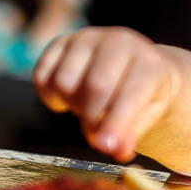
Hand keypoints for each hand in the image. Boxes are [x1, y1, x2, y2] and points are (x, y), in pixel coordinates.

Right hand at [33, 27, 180, 161]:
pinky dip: (50, 96)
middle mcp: (119, 43)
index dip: (117, 122)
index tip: (106, 147)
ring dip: (72, 105)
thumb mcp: (148, 115)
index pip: (130, 94)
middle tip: (96, 135)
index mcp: (148, 63)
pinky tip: (70, 98)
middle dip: (92, 119)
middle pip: (95, 87)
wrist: (138, 64)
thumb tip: (116, 151)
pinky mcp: (62, 41)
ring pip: (64, 82)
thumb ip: (132, 134)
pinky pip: (42, 76)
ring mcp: (88, 38)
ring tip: (89, 108)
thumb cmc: (146, 94)